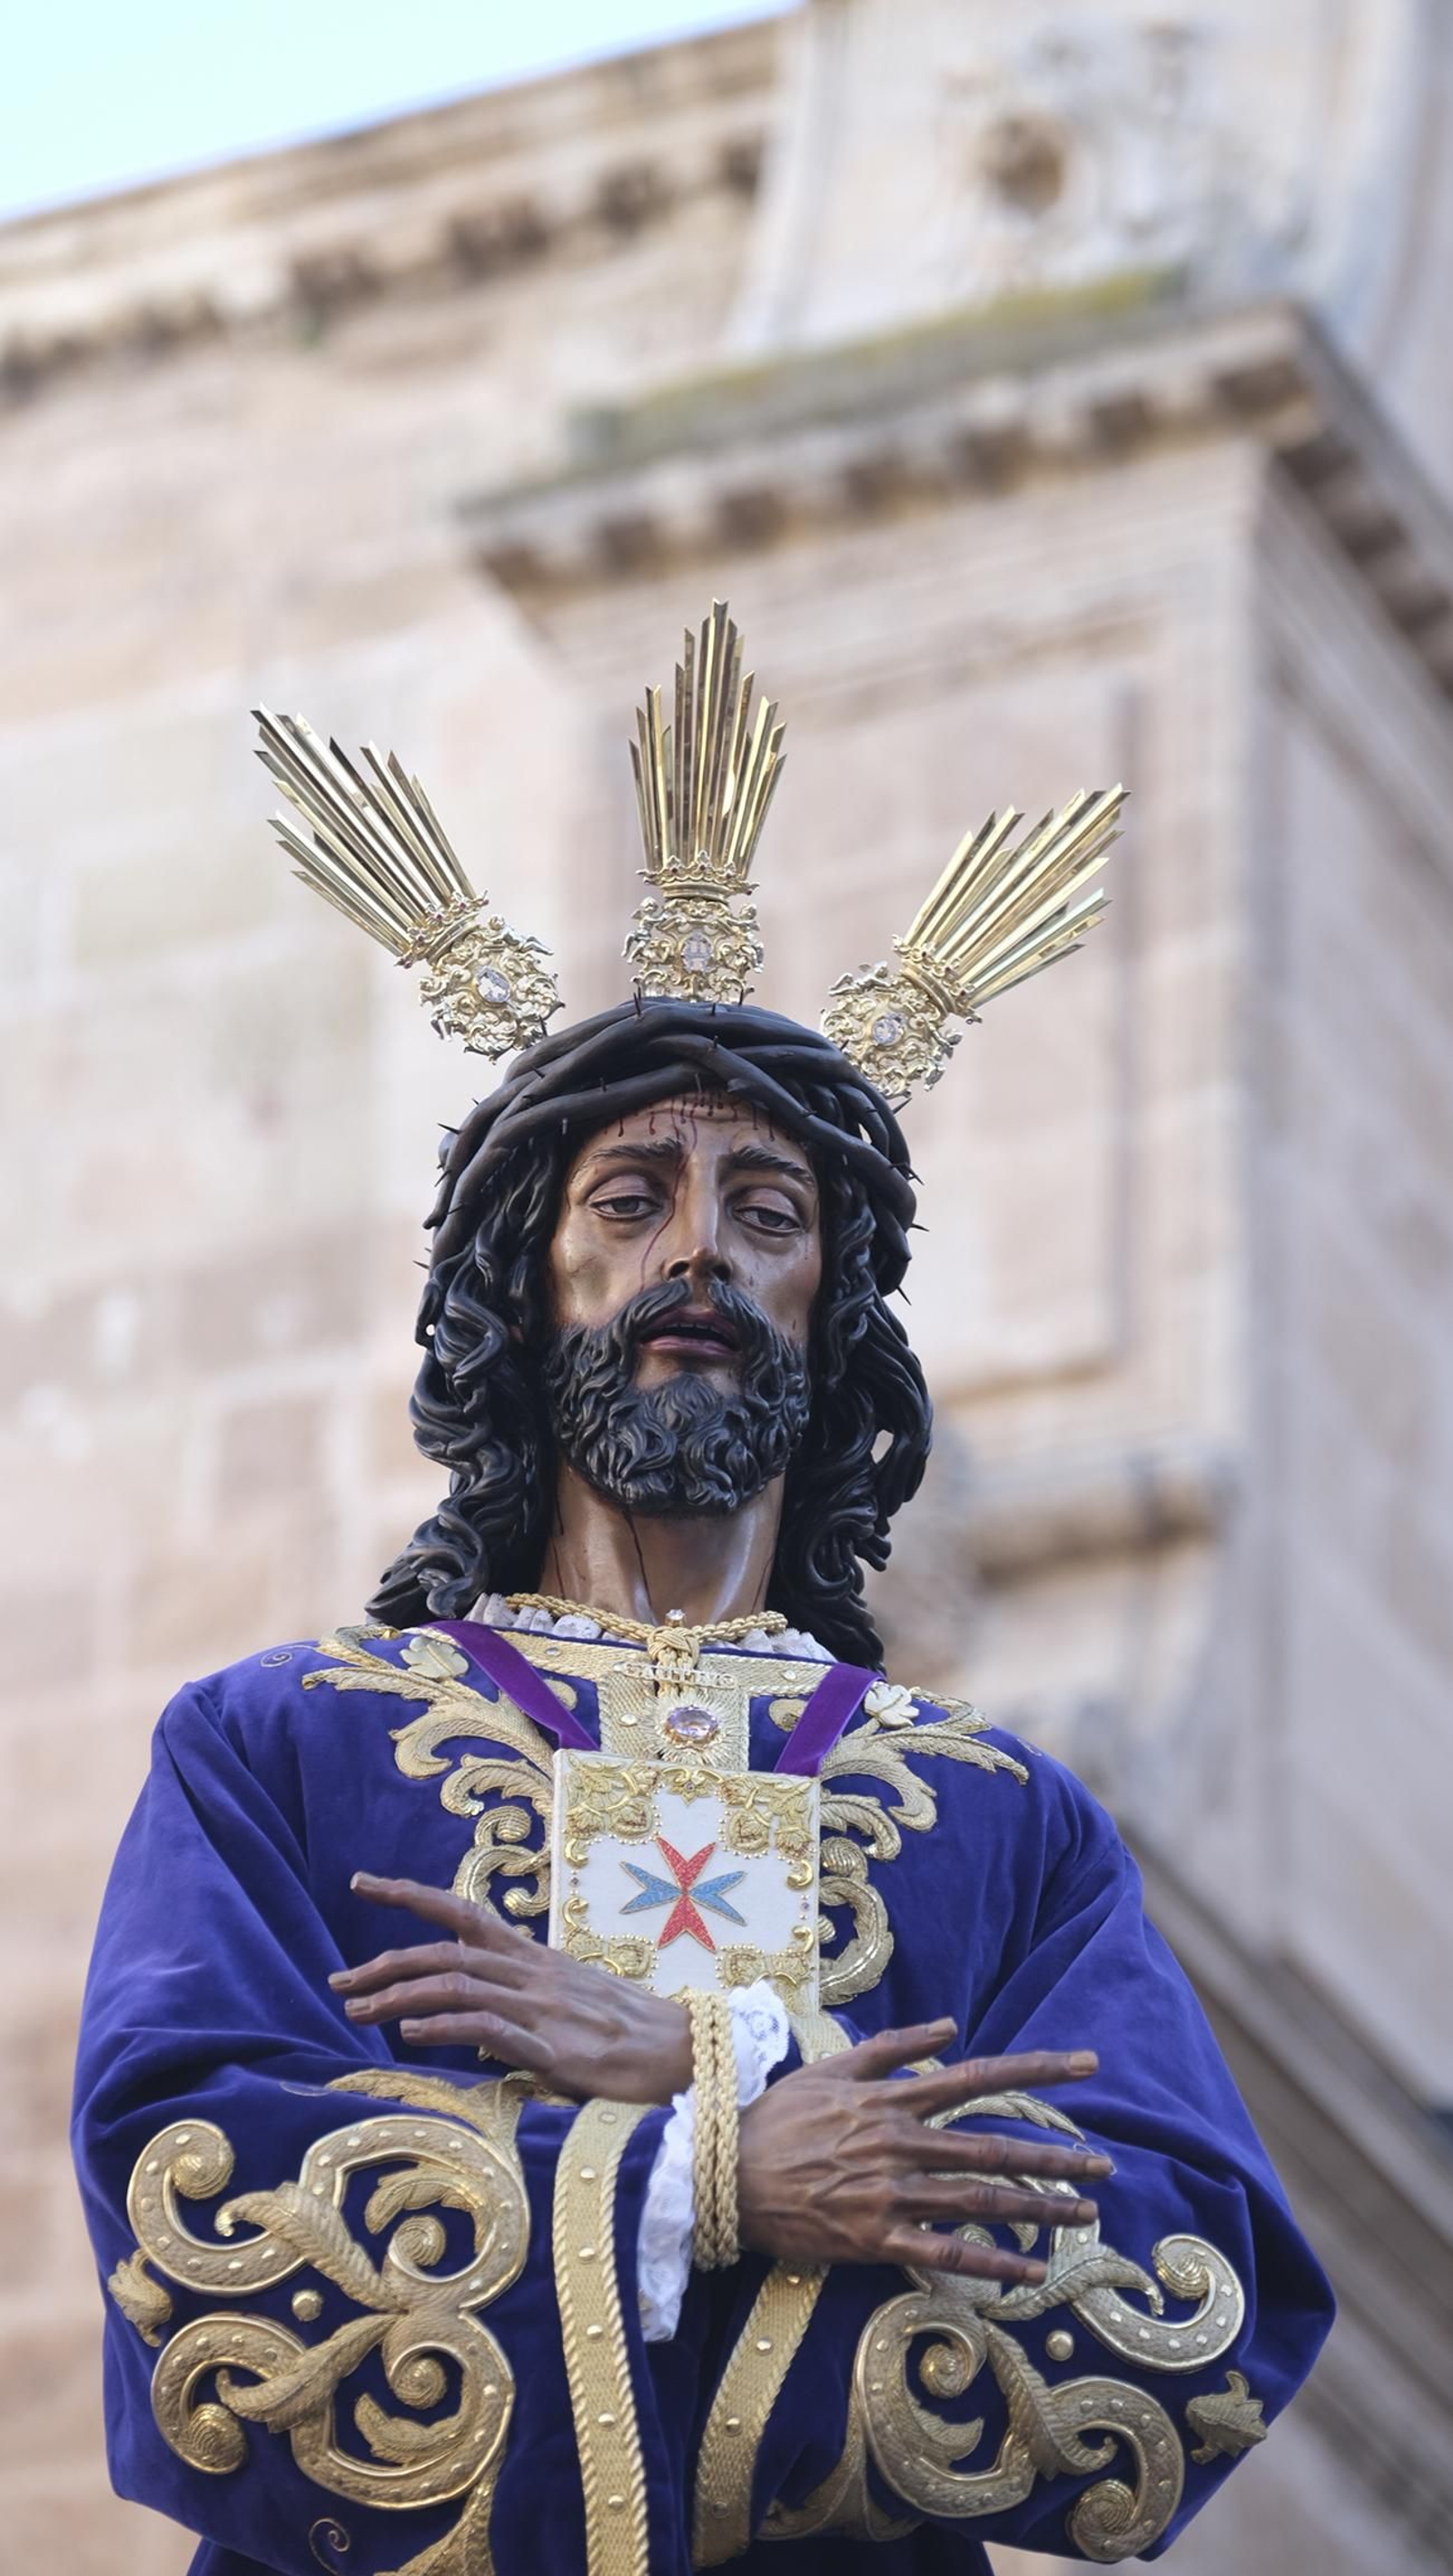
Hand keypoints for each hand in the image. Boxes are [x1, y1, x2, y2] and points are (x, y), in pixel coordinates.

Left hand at [332, 1873, 692, 2104]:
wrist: (687, 2052)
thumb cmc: (626, 2033)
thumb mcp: (566, 2005)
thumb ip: (518, 2003)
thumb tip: (470, 2019)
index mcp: (532, 1958)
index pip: (462, 1913)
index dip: (410, 1895)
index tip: (361, 1884)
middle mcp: (531, 1972)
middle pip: (444, 1949)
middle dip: (384, 1961)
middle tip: (338, 1983)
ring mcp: (540, 2006)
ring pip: (456, 1982)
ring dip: (398, 1995)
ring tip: (357, 2012)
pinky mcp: (551, 2045)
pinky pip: (487, 2026)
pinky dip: (444, 2025)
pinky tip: (411, 2034)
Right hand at [736, 2020, 1110, 2285]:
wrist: (725, 2174)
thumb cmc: (778, 2117)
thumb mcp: (832, 2066)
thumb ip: (894, 2046)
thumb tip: (949, 2026)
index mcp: (892, 2100)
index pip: (979, 2078)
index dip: (1037, 2070)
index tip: (1087, 2065)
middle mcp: (900, 2145)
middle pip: (993, 2149)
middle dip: (1055, 2156)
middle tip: (1105, 2164)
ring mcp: (891, 2195)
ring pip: (980, 2202)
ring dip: (1038, 2208)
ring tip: (1085, 2213)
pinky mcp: (876, 2240)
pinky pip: (945, 2255)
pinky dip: (992, 2264)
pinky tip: (1033, 2270)